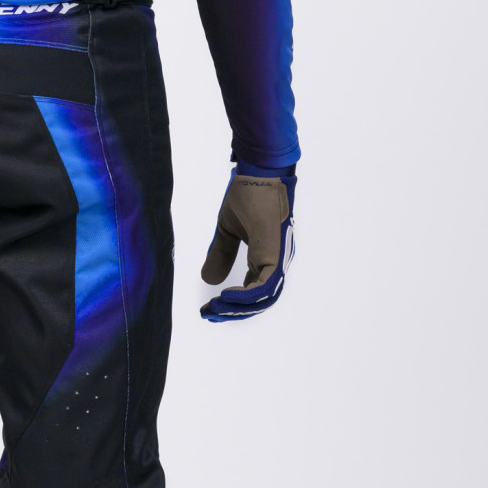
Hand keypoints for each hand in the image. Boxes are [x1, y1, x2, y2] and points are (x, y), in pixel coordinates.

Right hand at [198, 170, 293, 321]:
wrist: (258, 172)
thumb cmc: (248, 194)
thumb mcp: (227, 230)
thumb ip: (221, 255)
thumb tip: (209, 281)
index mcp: (266, 256)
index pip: (254, 290)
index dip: (234, 304)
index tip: (210, 308)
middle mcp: (275, 261)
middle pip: (260, 299)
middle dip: (235, 312)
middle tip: (210, 315)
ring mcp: (278, 257)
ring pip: (263, 296)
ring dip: (239, 307)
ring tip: (215, 308)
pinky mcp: (275, 252)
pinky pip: (264, 283)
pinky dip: (246, 294)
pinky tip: (226, 296)